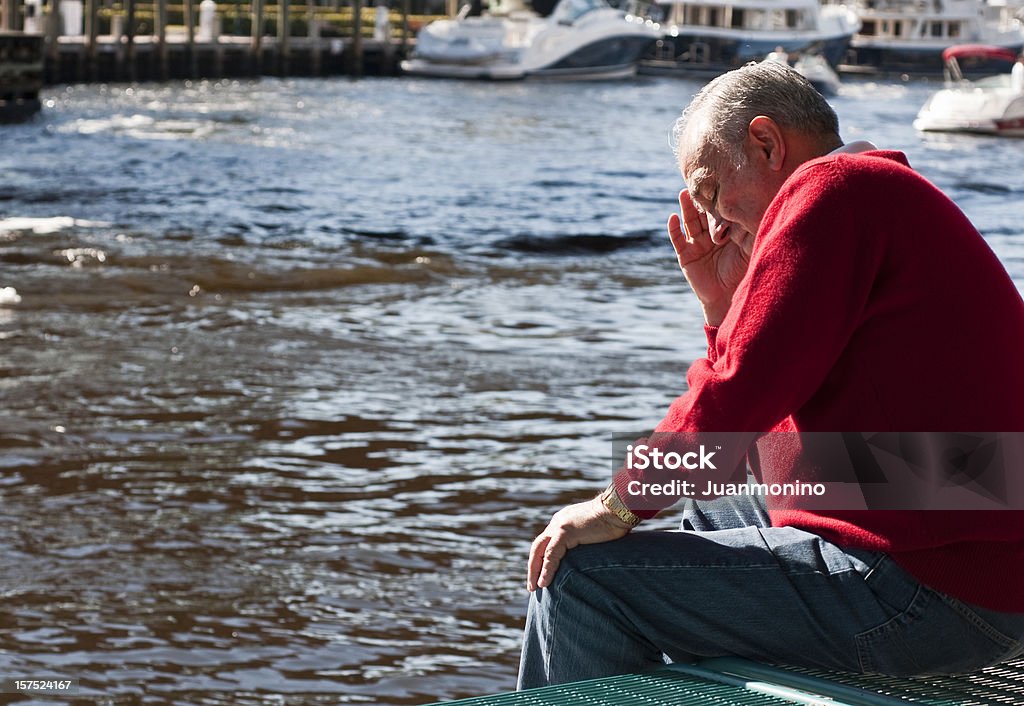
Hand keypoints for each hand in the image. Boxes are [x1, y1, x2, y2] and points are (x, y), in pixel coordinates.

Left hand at [526, 496, 631, 591]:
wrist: (619, 509)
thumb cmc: (615, 521)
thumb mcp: (596, 533)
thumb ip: (587, 542)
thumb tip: (591, 559)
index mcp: (564, 521)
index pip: (547, 542)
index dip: (541, 559)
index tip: (540, 574)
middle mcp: (558, 522)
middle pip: (538, 546)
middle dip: (533, 566)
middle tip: (532, 585)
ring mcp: (560, 525)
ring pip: (540, 551)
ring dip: (535, 571)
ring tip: (534, 588)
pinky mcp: (565, 532)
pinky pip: (551, 554)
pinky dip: (546, 570)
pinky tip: (543, 583)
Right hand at [667, 189, 753, 325]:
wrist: (728, 297)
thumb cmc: (743, 273)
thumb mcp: (749, 247)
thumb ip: (749, 230)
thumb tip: (758, 208)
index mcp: (725, 232)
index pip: (720, 212)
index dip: (718, 199)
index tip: (718, 181)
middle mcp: (710, 236)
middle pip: (702, 214)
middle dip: (700, 199)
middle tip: (698, 182)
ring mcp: (697, 245)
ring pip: (689, 222)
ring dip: (686, 208)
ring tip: (684, 193)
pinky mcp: (685, 256)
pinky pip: (678, 240)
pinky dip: (674, 228)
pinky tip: (672, 217)